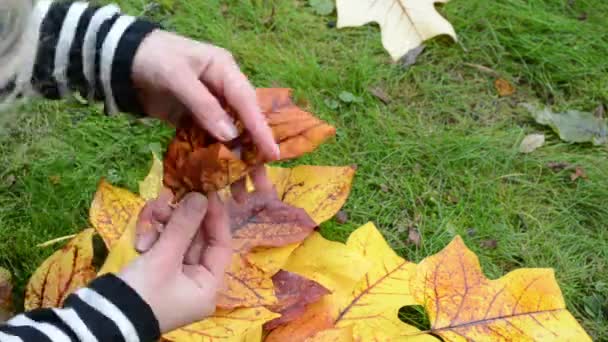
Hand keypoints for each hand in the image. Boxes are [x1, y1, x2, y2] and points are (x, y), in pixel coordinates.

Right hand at [119, 192, 231, 332]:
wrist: (100, 320)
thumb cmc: (141, 292)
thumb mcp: (164, 258)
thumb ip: (183, 225)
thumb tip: (201, 197)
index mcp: (208, 286)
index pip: (221, 245)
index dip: (216, 218)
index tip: (209, 194)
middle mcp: (195, 283)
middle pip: (197, 239)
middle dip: (181, 218)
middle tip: (170, 200)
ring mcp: (175, 277)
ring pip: (177, 238)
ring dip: (164, 224)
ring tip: (151, 213)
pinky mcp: (155, 272)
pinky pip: (161, 246)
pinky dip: (153, 234)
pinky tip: (142, 228)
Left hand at [132, 30, 277, 198]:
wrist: (121, 59)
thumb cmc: (153, 58)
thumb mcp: (177, 77)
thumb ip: (204, 106)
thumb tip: (230, 137)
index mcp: (225, 72)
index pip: (248, 104)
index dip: (261, 130)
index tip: (273, 155)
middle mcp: (223, 92)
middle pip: (243, 127)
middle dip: (252, 157)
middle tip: (263, 185)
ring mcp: (208, 108)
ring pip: (227, 140)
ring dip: (232, 167)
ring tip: (240, 196)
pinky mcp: (191, 121)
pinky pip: (205, 144)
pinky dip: (210, 164)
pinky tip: (214, 186)